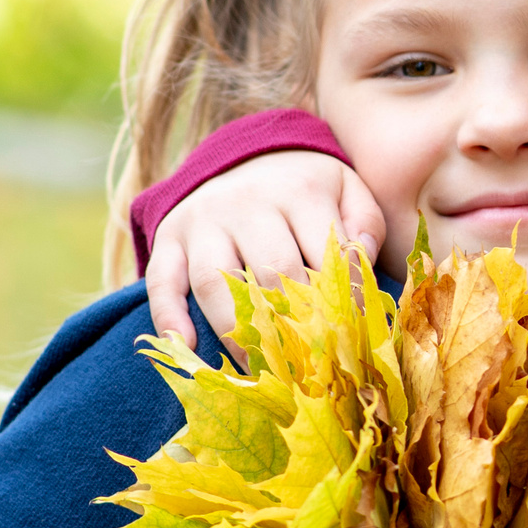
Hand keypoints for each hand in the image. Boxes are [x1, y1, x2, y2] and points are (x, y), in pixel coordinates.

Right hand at [144, 151, 385, 352]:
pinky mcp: (170, 237)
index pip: (321, 257)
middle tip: (308, 368)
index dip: (337, 303)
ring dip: (237, 332)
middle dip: (292, 325)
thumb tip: (359, 263)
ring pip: (215, 281)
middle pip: (271, 273)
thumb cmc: (308, 188)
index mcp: (298, 191)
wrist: (249, 155)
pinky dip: (168, 315)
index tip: (347, 341)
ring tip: (260, 373)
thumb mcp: (347, 189)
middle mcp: (247, 202)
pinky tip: (186, 347)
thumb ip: (365, 224)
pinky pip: (162, 278)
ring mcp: (203, 220)